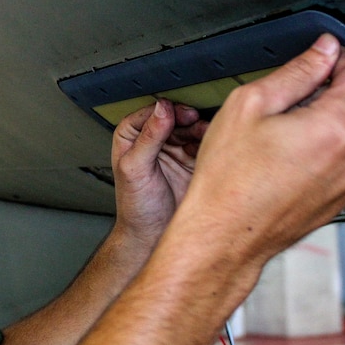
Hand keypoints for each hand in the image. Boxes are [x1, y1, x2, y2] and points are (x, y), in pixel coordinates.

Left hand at [111, 99, 208, 250]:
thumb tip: (161, 109)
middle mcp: (154, 140)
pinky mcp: (192, 161)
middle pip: (173, 118)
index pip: (149, 113)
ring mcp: (175, 150)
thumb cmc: (136, 206)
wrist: (153, 236)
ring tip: (205, 133)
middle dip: (185, 118)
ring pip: (190, 129)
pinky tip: (213, 145)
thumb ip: (148, 138)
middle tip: (195, 120)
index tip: (177, 112)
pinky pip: (203, 145)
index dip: (164, 110)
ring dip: (199, 129)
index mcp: (132, 136)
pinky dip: (209, 143)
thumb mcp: (135, 169)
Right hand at [180, 33, 344, 263]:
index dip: (341, 58)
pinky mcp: (344, 197)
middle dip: (324, 95)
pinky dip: (320, 151)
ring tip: (277, 138)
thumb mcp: (251, 104)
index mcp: (336, 128)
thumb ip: (297, 71)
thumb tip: (325, 50)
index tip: (321, 58)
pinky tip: (283, 160)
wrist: (225, 234)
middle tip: (281, 106)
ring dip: (321, 124)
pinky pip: (341, 159)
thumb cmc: (230, 178)